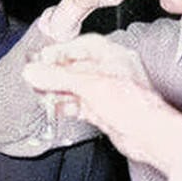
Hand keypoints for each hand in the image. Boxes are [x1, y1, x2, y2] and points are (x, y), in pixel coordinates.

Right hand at [21, 34, 181, 171]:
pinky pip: (79, 104)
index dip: (59, 50)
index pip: (81, 45)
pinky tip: (55, 108)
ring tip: (41, 93)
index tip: (40, 58)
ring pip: (76, 86)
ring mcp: (107, 91)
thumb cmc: (133, 105)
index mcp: (113, 56)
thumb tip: (33, 71)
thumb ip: (57, 77)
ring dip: (58, 90)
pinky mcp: (104, 110)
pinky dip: (66, 105)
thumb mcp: (89, 85)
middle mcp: (110, 71)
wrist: (149, 135)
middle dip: (55, 73)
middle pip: (76, 67)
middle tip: (36, 77)